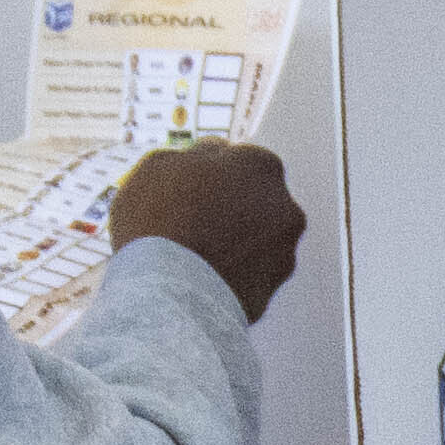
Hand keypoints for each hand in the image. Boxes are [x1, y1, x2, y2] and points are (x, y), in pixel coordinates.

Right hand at [109, 137, 306, 316]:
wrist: (169, 292)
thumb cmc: (158, 220)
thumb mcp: (159, 166)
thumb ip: (193, 153)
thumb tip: (210, 152)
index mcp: (260, 165)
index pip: (237, 161)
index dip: (209, 174)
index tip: (187, 188)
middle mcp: (285, 205)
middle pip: (252, 200)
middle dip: (228, 208)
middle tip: (189, 222)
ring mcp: (284, 250)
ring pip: (255, 240)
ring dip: (233, 243)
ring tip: (191, 256)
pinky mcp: (273, 289)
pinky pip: (249, 276)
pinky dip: (231, 275)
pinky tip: (201, 280)